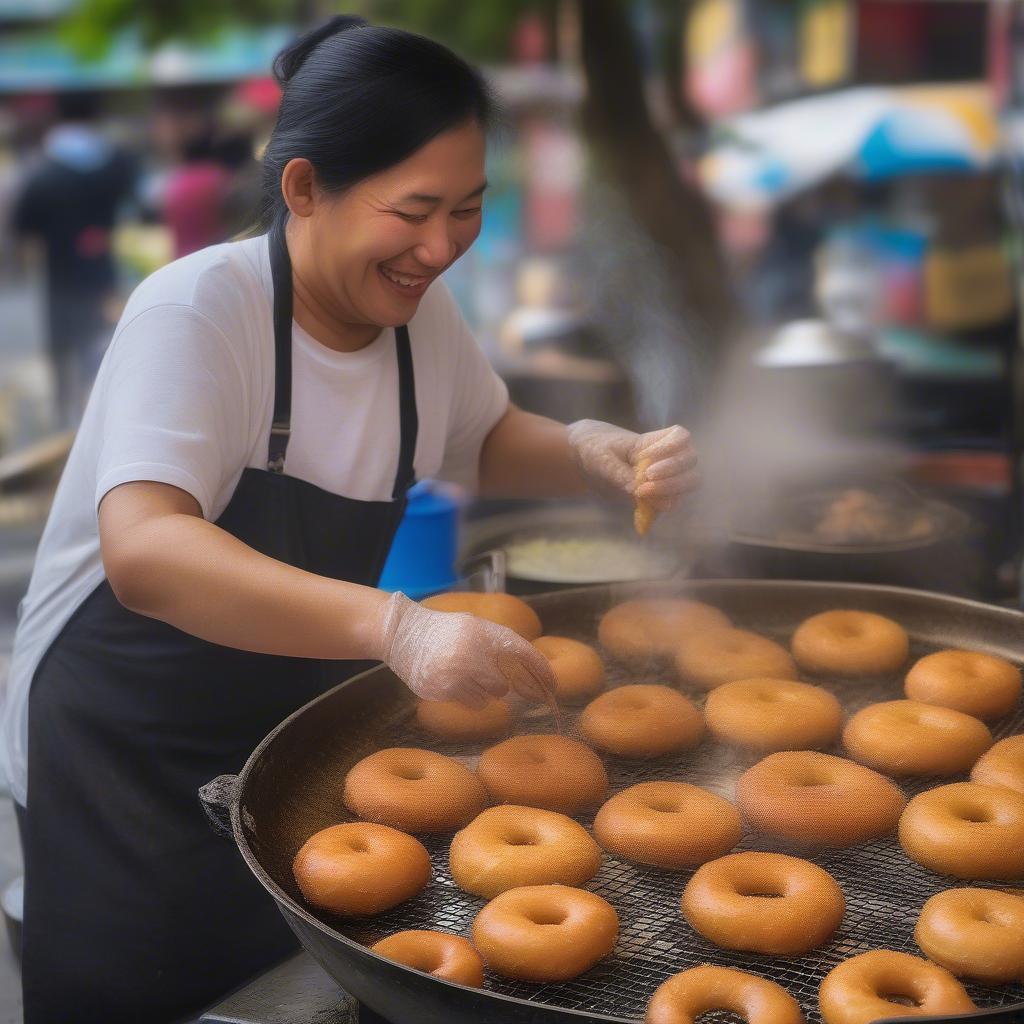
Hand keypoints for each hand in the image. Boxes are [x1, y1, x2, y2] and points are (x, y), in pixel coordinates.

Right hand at [377, 592, 555, 707]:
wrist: (404, 634)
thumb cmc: (448, 631)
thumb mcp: (477, 627)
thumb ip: (503, 645)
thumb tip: (537, 673)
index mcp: (484, 632)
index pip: (524, 654)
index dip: (542, 671)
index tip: (553, 684)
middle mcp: (472, 651)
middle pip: (505, 685)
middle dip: (498, 683)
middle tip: (482, 672)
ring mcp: (456, 672)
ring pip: (489, 698)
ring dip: (482, 691)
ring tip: (464, 674)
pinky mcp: (441, 690)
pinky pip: (470, 704)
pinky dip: (466, 696)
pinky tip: (452, 681)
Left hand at [566, 420, 698, 512]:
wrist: (584, 461)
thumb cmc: (595, 450)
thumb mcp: (603, 460)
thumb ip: (622, 475)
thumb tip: (641, 493)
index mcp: (652, 441)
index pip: (681, 436)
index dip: (672, 446)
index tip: (647, 456)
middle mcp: (665, 457)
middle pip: (690, 460)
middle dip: (673, 471)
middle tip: (647, 478)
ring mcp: (665, 476)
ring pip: (690, 481)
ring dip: (673, 489)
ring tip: (642, 493)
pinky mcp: (657, 495)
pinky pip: (671, 503)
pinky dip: (660, 508)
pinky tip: (640, 515)